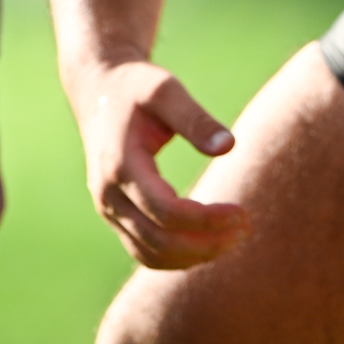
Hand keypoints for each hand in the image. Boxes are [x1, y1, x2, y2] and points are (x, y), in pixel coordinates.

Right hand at [66, 57, 248, 267]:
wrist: (98, 89)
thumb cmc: (137, 87)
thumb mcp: (166, 91)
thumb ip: (196, 119)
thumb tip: (229, 147)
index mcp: (120, 166)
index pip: (166, 211)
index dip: (207, 219)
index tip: (242, 213)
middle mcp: (108, 195)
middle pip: (159, 241)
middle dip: (206, 243)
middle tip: (246, 229)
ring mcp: (108, 208)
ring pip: (150, 254)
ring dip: (194, 256)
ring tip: (233, 238)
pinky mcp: (115, 213)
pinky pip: (144, 250)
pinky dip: (176, 257)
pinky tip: (208, 242)